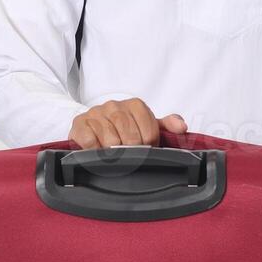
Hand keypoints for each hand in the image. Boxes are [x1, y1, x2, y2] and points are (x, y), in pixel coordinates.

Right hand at [69, 98, 187, 148]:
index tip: (144, 149)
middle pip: (131, 138)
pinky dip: (96, 151)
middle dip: (132, 152)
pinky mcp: (80, 123)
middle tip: (129, 156)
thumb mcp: (146, 125)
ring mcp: (96, 113)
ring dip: (113, 153)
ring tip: (113, 154)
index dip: (149, 146)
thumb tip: (182, 127)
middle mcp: (115, 105)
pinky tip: (97, 151)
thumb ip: (166, 126)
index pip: (150, 132)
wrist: (90, 124)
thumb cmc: (122, 127)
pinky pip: (91, 142)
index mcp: (135, 104)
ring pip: (111, 141)